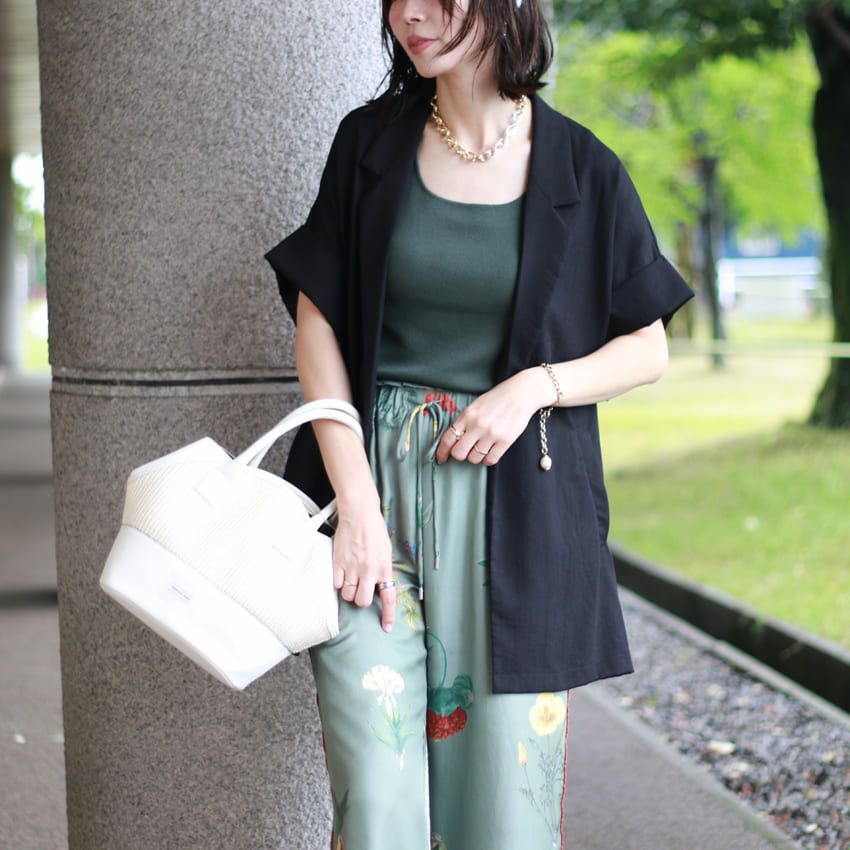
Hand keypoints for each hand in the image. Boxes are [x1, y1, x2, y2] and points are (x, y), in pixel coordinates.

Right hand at [331, 497, 395, 631]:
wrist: (359, 514)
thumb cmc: (374, 531)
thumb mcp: (386, 552)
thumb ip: (383, 570)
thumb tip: (380, 585)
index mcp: (384, 568)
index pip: (388, 597)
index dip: (388, 615)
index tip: (386, 627)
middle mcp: (369, 571)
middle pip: (362, 601)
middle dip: (361, 600)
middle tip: (360, 590)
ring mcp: (352, 568)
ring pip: (347, 595)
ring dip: (348, 591)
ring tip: (350, 579)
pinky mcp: (338, 563)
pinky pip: (336, 584)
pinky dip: (338, 582)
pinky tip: (341, 573)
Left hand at [434, 368, 552, 465]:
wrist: (521, 394)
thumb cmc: (498, 399)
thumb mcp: (475, 405)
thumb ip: (464, 421)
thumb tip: (453, 440)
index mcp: (467, 415)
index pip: (447, 439)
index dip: (441, 452)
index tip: (441, 457)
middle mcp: (478, 425)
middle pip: (459, 453)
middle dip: (459, 455)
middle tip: (464, 451)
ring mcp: (492, 434)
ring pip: (474, 459)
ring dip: (474, 456)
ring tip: (480, 448)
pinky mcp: (505, 441)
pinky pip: (490, 460)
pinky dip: (487, 459)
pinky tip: (489, 451)